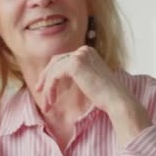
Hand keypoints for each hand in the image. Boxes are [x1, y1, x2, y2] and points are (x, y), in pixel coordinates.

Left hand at [35, 46, 151, 144]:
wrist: (116, 100)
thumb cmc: (106, 96)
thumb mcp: (89, 80)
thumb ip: (78, 75)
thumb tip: (60, 77)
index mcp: (88, 52)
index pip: (63, 59)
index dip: (52, 72)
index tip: (45, 88)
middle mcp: (84, 50)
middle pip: (55, 61)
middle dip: (45, 77)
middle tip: (39, 91)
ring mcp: (79, 55)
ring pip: (53, 69)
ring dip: (47, 87)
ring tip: (46, 105)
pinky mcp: (74, 64)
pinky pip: (54, 75)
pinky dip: (50, 88)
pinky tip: (51, 100)